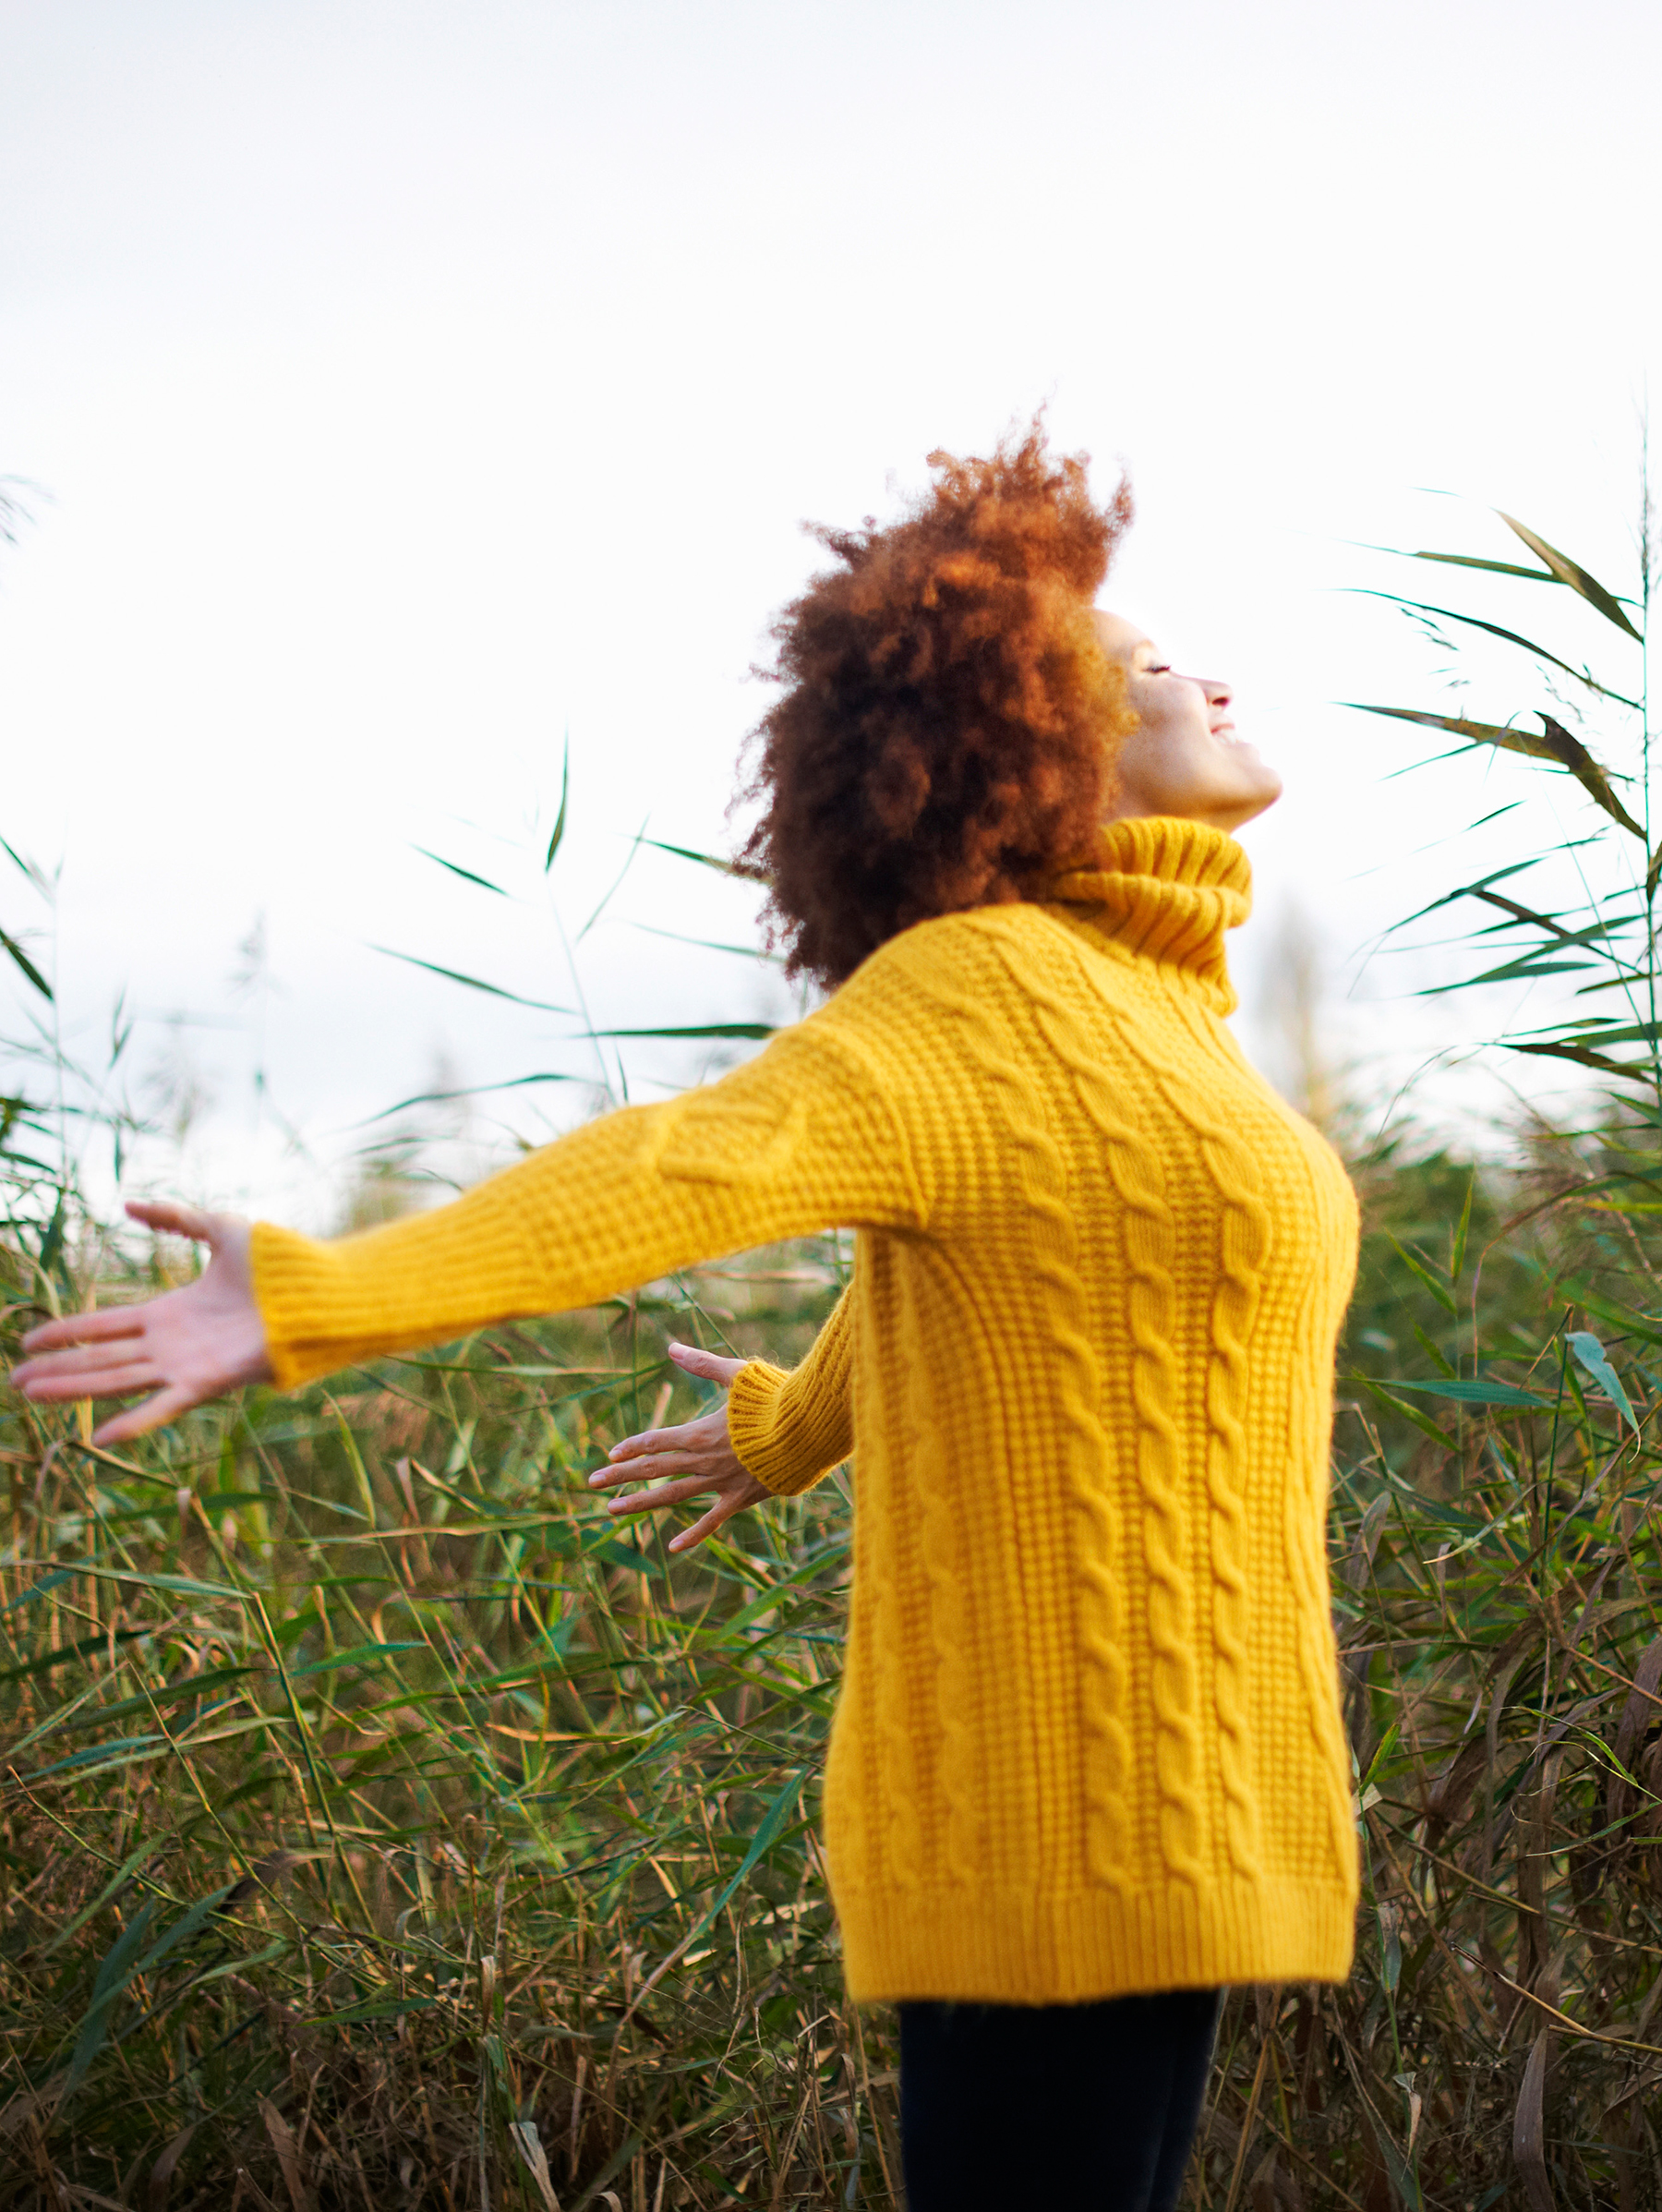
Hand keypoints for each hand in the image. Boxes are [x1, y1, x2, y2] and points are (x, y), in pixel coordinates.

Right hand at [11, 1199, 273, 1444]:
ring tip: (33, 1396)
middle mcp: (171, 1343)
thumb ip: (174, 1217)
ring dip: (76, 1390)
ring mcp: (186, 1364)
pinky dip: (134, 1422)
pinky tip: (100, 1437)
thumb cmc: (278, 1264)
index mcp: (170, 1312)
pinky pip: (164, 1406)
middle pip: (102, 1358)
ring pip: (118, 1380)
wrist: (318, 1290)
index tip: (30, 1339)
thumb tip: (126, 1205)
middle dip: (59, 1369)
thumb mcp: (218, 1229)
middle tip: (17, 1381)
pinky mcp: (208, 1382)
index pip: (106, 1325)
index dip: (69, 1331)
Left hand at [589, 1340, 768, 1552]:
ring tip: (611, 1510)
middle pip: (653, 1469)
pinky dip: (693, 1534)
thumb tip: (671, 1347)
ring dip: (640, 1503)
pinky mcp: (740, 1498)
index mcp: (700, 1431)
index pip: (654, 1440)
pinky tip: (673, 1547)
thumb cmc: (777, 1397)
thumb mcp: (737, 1374)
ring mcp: (720, 1482)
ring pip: (672, 1496)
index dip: (630, 1447)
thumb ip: (702, 1364)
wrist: (810, 1431)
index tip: (610, 1455)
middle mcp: (703, 1460)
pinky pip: (711, 1520)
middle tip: (591, 1484)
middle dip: (620, 1476)